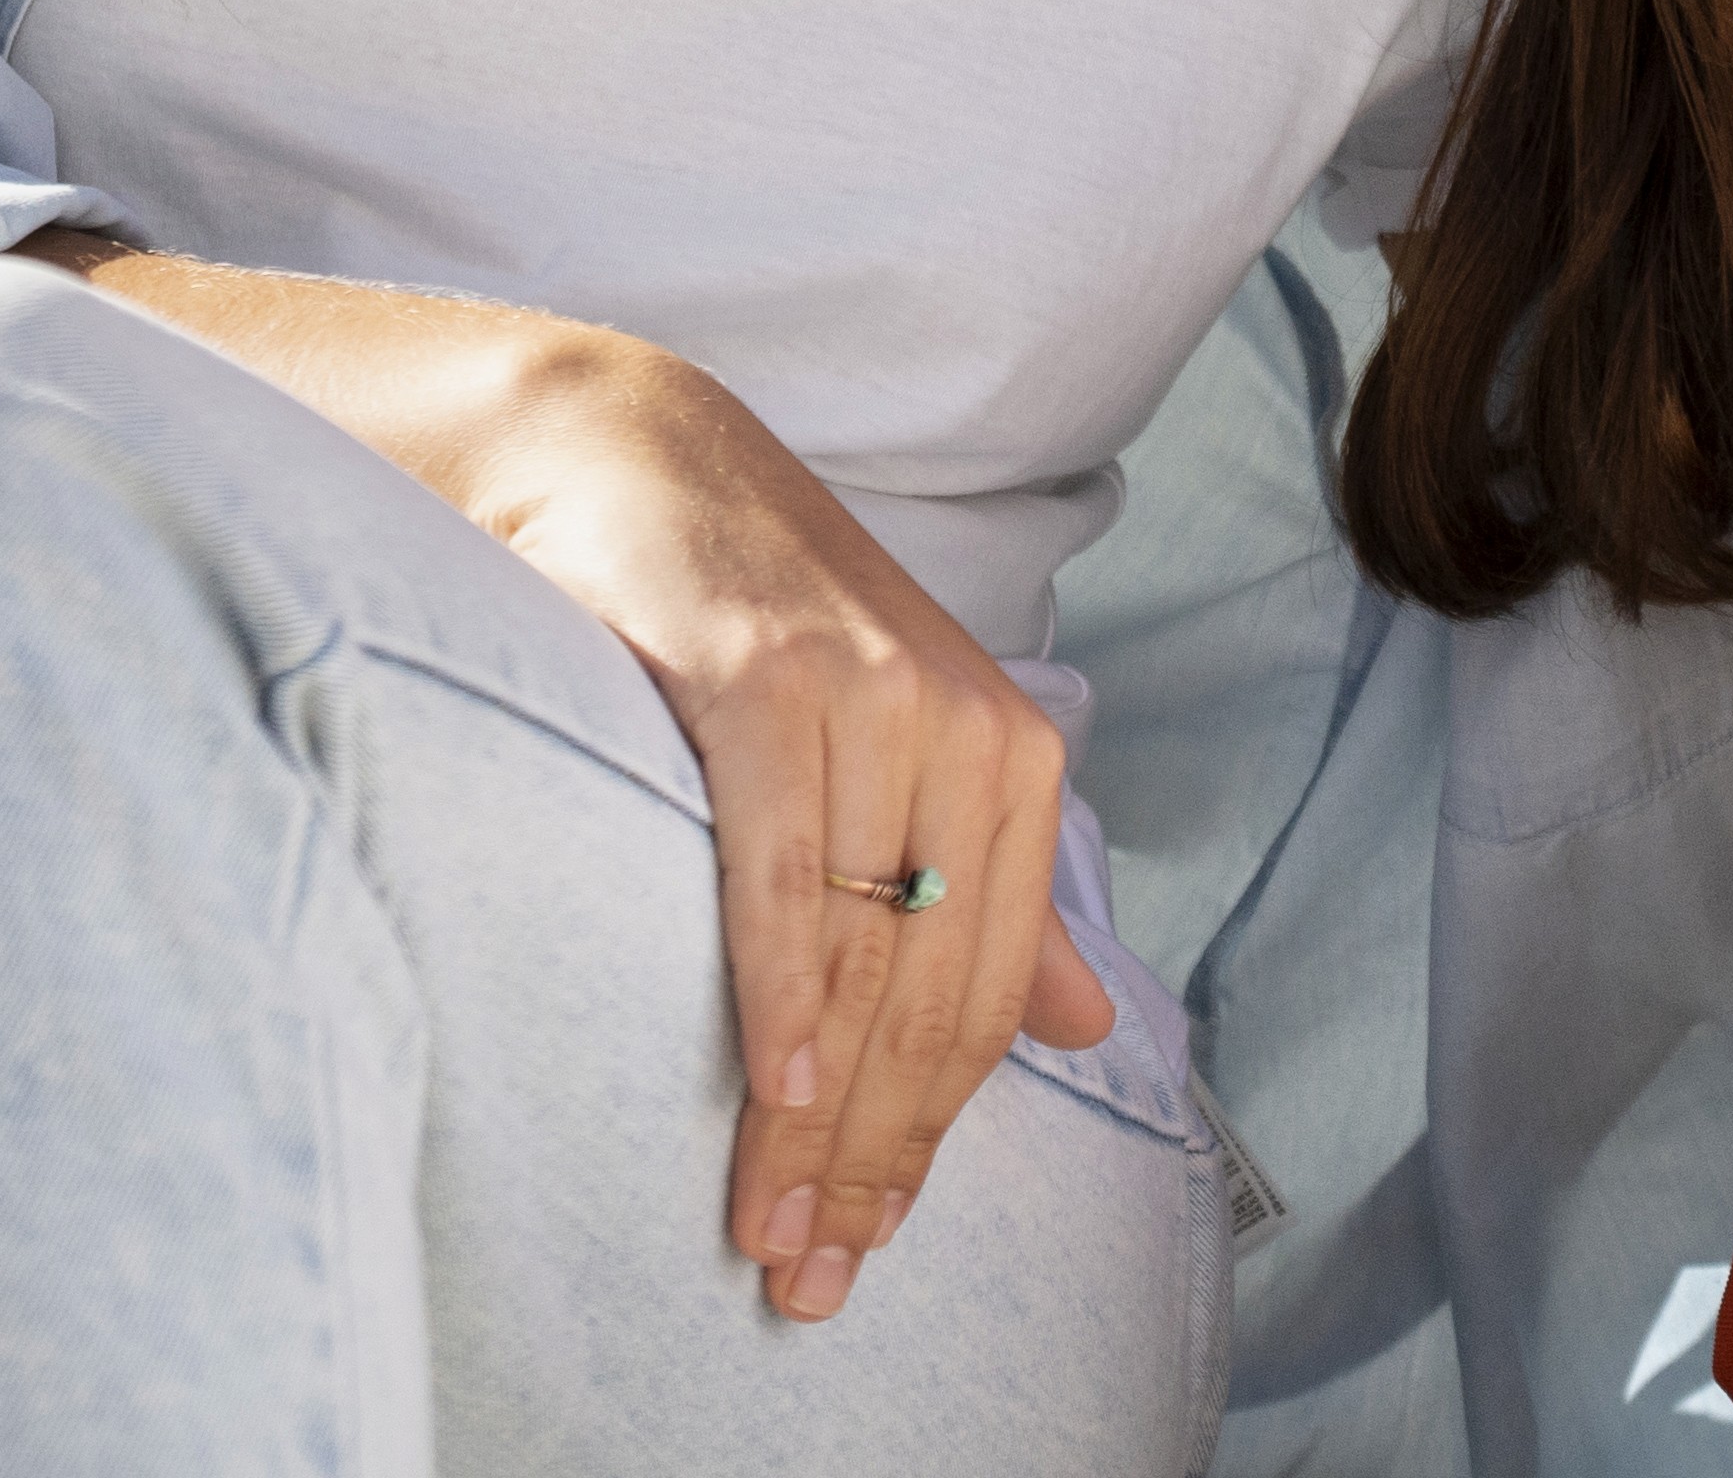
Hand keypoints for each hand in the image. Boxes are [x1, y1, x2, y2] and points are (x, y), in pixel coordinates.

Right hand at [14, 240, 1108, 1322]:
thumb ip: (992, 886)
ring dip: (812, 1117)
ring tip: (769, 1231)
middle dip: (872, 1157)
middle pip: (928, 991)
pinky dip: (782, 987)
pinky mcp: (763, 678)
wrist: (642, 455)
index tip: (875, 1243)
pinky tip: (780, 1087)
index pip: (991, 991)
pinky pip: (781, 865)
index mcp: (1016, 757)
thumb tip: (1090, 1026)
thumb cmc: (764, 618)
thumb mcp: (901, 742)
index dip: (936, 1134)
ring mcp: (868, 696)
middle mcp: (963, 724)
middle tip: (812, 1278)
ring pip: (857, 953)